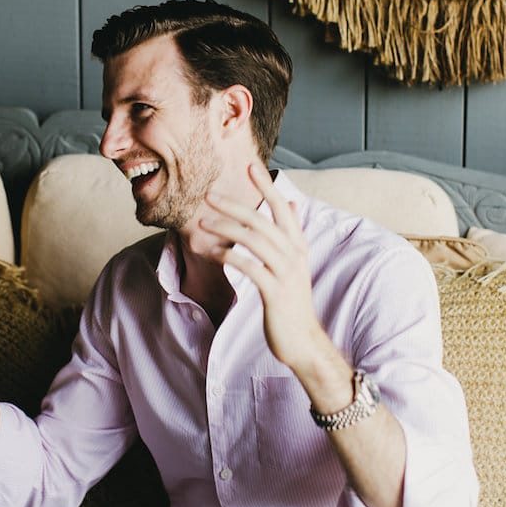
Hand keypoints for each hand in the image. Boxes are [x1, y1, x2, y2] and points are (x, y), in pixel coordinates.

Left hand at [201, 163, 330, 374]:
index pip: (282, 208)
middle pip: (263, 220)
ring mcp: (285, 273)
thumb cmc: (292, 301)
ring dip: (226, 229)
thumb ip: (290, 234)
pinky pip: (250, 268)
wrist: (303, 341)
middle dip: (234, 205)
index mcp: (297, 245)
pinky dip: (231, 257)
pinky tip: (213, 253)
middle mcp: (294, 255)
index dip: (267, 186)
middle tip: (209, 195)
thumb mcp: (294, 263)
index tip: (252, 166)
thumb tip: (290, 203)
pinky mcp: (275, 292)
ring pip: (254, 240)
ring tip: (202, 223)